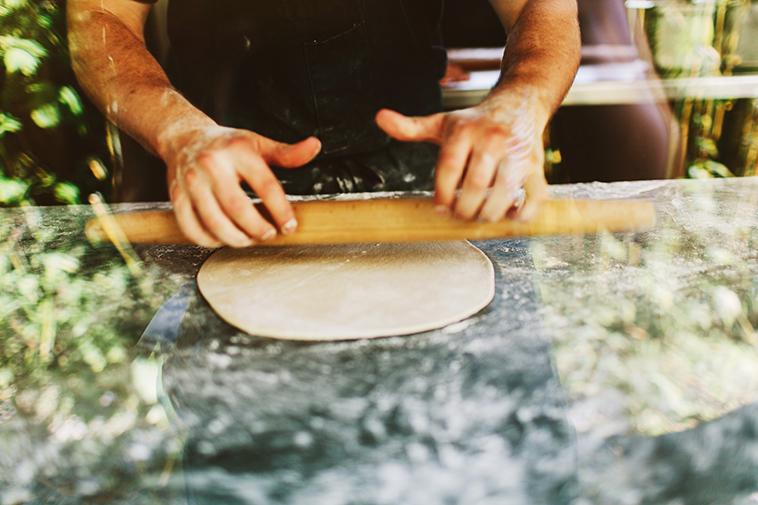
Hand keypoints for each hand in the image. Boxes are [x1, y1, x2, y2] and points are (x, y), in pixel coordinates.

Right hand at [163, 126, 320, 247]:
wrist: (183, 138)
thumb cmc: (227, 145)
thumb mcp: (258, 144)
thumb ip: (287, 153)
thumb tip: (315, 147)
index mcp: (237, 151)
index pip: (265, 185)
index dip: (280, 210)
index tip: (289, 226)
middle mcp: (211, 166)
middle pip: (237, 208)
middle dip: (257, 229)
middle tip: (268, 234)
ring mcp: (191, 182)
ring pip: (214, 222)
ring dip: (236, 239)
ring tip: (249, 239)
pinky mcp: (176, 197)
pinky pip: (192, 228)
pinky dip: (209, 240)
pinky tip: (223, 238)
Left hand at [376, 101, 546, 221]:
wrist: (520, 103)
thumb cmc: (476, 121)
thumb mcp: (442, 122)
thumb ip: (411, 128)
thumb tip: (380, 118)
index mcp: (465, 131)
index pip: (449, 168)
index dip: (442, 194)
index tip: (440, 208)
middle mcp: (492, 140)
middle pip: (475, 185)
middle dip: (464, 209)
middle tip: (458, 216)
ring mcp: (517, 154)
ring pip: (503, 193)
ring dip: (488, 214)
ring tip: (479, 216)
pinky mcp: (537, 166)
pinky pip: (534, 196)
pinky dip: (522, 214)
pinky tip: (508, 216)